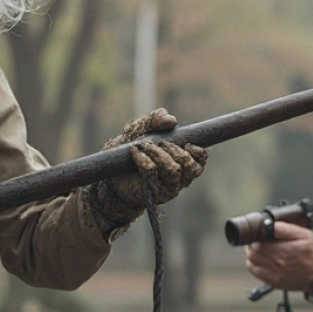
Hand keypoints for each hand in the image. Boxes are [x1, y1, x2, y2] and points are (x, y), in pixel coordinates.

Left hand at [84, 108, 208, 231]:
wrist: (111, 170)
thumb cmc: (133, 147)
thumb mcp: (143, 128)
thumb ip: (156, 119)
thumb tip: (171, 121)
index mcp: (182, 161)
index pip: (201, 160)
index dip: (199, 152)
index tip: (186, 143)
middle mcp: (179, 177)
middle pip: (190, 167)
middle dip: (175, 150)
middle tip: (159, 142)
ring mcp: (166, 187)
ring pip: (174, 171)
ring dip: (159, 154)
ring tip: (145, 146)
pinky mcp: (151, 192)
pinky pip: (152, 172)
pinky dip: (143, 159)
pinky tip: (134, 152)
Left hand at [245, 222, 312, 292]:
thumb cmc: (312, 254)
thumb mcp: (305, 235)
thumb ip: (287, 229)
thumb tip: (271, 225)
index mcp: (283, 250)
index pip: (257, 242)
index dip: (256, 237)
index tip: (260, 235)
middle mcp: (276, 263)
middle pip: (253, 252)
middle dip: (253, 245)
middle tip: (258, 241)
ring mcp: (273, 274)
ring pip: (251, 262)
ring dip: (252, 254)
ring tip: (259, 250)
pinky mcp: (273, 281)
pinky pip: (255, 272)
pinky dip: (253, 265)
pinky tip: (259, 260)